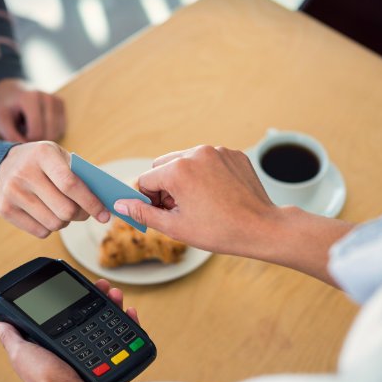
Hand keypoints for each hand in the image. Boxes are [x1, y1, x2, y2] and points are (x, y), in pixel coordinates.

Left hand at [0, 79, 65, 142]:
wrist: (11, 91)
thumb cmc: (4, 107)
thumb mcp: (0, 121)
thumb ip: (11, 136)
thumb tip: (27, 150)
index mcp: (31, 99)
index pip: (37, 132)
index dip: (27, 141)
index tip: (18, 138)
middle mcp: (47, 98)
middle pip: (49, 133)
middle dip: (36, 141)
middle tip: (23, 135)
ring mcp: (56, 100)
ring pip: (56, 132)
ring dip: (44, 137)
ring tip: (30, 129)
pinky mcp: (61, 104)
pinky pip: (60, 128)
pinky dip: (50, 132)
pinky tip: (39, 126)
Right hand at [0, 141, 109, 237]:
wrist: (4, 164)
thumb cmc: (42, 162)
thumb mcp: (61, 157)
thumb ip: (81, 176)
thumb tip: (105, 203)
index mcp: (43, 154)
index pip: (70, 184)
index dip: (91, 203)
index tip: (104, 215)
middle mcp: (24, 172)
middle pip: (64, 210)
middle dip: (80, 215)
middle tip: (84, 212)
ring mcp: (12, 192)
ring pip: (54, 224)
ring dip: (65, 222)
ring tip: (62, 210)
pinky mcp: (5, 209)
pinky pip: (40, 232)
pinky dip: (50, 228)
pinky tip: (47, 214)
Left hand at [0, 279, 138, 381]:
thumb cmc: (44, 380)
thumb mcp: (21, 353)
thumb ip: (11, 337)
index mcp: (58, 341)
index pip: (70, 311)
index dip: (77, 296)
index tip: (83, 284)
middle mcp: (78, 344)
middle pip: (93, 313)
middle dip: (100, 296)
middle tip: (104, 287)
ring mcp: (97, 351)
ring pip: (110, 321)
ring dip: (114, 304)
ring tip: (116, 295)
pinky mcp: (113, 359)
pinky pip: (125, 338)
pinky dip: (130, 324)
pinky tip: (128, 313)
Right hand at [114, 145, 353, 285]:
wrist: (261, 228)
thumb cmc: (218, 231)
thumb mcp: (175, 226)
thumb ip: (143, 213)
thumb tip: (120, 205)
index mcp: (178, 169)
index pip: (146, 180)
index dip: (149, 200)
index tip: (163, 213)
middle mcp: (196, 153)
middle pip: (163, 166)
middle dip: (165, 186)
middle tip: (179, 209)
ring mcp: (217, 151)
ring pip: (186, 161)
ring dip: (184, 179)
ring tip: (199, 202)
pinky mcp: (233, 154)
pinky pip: (208, 160)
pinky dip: (206, 174)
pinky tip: (216, 194)